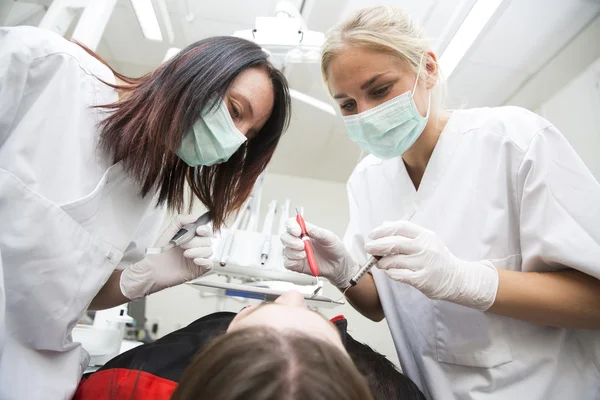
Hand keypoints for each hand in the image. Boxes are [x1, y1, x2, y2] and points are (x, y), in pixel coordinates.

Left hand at [120, 215, 212, 299]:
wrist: (153, 269)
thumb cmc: (159, 253)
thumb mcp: (169, 232)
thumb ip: (180, 220)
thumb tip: (194, 217)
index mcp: (191, 238)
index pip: (205, 231)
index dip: (204, 230)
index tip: (198, 230)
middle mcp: (196, 247)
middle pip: (207, 241)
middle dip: (196, 242)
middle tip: (183, 245)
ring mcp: (198, 258)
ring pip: (209, 251)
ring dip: (198, 251)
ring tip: (185, 254)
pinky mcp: (198, 269)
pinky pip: (209, 264)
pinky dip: (204, 261)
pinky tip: (195, 260)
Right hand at [280, 218, 357, 288]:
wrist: (338, 265)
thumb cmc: (334, 248)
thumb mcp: (329, 237)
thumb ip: (317, 232)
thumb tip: (307, 227)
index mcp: (304, 231)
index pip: (291, 224)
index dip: (291, 226)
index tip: (298, 231)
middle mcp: (297, 241)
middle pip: (284, 237)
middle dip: (291, 241)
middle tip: (302, 245)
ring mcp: (296, 253)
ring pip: (285, 250)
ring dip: (295, 252)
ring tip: (307, 254)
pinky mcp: (296, 265)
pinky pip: (287, 263)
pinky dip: (293, 261)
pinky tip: (303, 260)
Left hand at [365, 221, 498, 310]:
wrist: (458, 279)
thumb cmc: (438, 258)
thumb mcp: (427, 240)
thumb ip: (407, 233)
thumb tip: (384, 225)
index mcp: (426, 235)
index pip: (400, 227)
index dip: (383, 230)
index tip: (372, 234)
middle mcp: (425, 247)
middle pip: (394, 243)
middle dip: (377, 245)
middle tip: (368, 248)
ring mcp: (424, 264)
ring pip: (394, 260)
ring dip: (382, 262)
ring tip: (379, 263)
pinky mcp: (422, 279)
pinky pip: (398, 275)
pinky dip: (390, 273)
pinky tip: (390, 272)